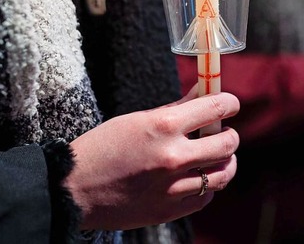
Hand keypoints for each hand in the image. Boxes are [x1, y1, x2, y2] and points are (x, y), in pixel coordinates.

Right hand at [65, 87, 239, 229]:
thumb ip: (175, 108)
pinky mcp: (170, 210)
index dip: (230, 103)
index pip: (216, 108)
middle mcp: (173, 156)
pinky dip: (208, 185)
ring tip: (216, 156)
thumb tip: (203, 93)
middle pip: (228, 143)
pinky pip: (206, 196)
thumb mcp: (136, 119)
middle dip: (230, 133)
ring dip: (225, 161)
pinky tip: (198, 177)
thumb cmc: (102, 148)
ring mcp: (173, 187)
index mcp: (163, 126)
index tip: (230, 104)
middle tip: (222, 132)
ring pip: (224, 173)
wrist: (72, 190)